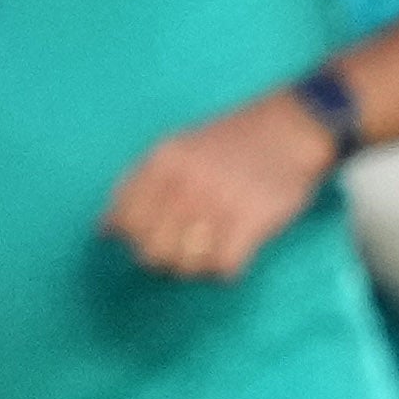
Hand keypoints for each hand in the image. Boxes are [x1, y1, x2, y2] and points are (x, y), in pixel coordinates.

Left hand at [106, 89, 340, 282]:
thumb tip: (105, 229)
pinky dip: (227, 269)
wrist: (293, 128)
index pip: (126, 222)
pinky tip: (235, 252)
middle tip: (186, 249)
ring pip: (187, 264)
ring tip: (212, 250)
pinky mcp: (252, 221)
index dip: (135, 238)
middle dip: (166, 258)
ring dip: (198, 267)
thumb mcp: (177, 149)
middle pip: (152, 251)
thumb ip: (139, 184)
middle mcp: (185, 184)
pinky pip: (224, 267)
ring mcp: (219, 203)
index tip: (155, 236)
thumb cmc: (232, 141)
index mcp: (162, 163)